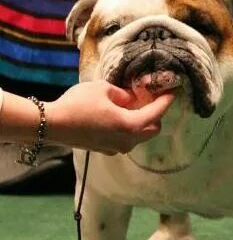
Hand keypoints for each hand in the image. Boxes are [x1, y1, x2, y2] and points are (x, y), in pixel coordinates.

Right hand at [45, 81, 175, 154]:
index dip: (167, 100)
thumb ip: (124, 94)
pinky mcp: (105, 150)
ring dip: (141, 122)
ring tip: (132, 106)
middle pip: (153, 128)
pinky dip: (128, 129)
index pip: (158, 112)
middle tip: (149, 98)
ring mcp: (116, 148)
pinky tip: (119, 116)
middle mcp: (128, 141)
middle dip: (155, 114)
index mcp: (131, 125)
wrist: (51, 124)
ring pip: (140, 136)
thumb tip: (132, 98)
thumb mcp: (104, 89)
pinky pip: (125, 139)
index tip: (173, 90)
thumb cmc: (77, 104)